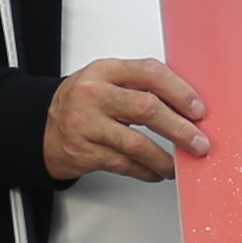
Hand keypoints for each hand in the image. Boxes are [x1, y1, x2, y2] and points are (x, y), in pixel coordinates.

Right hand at [44, 57, 210, 183]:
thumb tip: (187, 107)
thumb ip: (140, 86)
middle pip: (146, 109)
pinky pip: (123, 164)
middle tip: (198, 142)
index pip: (150, 73)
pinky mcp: (84, 152)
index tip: (198, 109)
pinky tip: (155, 171)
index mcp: (105, 71)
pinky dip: (145, 171)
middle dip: (180, 129)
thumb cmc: (83, 103)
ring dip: (164, 158)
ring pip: (136, 144)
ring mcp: (86, 125)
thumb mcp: (106, 81)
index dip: (179, 92)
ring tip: (179, 165)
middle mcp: (94, 95)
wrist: (42, 127)